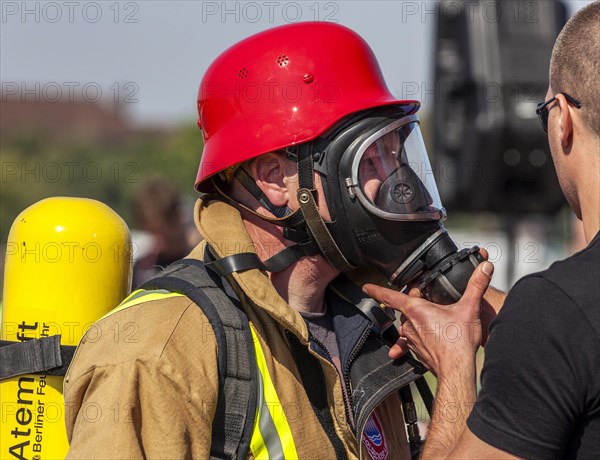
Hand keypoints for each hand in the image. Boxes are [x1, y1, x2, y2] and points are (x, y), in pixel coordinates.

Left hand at [363, 262, 493, 376]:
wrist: (457, 370)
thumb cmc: (459, 342)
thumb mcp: (469, 308)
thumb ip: (477, 285)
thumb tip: (484, 267)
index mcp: (416, 310)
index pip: (390, 296)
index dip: (377, 290)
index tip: (366, 287)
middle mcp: (409, 324)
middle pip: (405, 308)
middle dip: (416, 303)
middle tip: (431, 301)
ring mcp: (411, 339)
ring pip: (409, 324)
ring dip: (418, 320)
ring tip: (437, 320)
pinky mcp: (417, 350)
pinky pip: (411, 341)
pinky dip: (416, 339)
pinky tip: (423, 341)